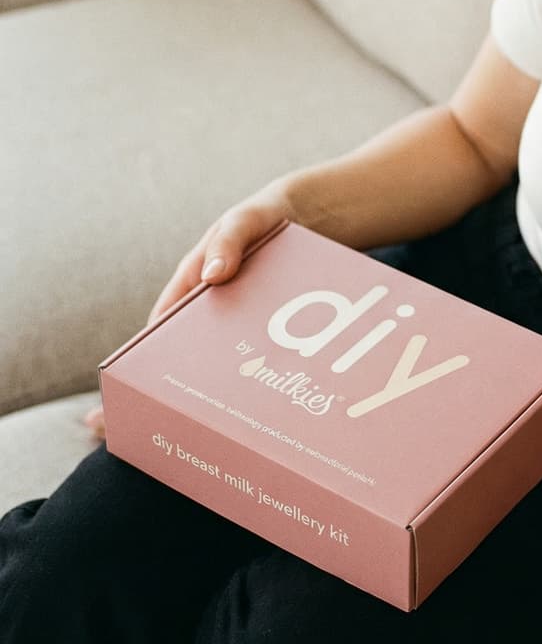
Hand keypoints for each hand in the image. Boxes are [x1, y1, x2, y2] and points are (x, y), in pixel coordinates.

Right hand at [85, 180, 299, 441]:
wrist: (302, 215)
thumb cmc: (259, 216)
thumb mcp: (242, 221)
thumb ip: (229, 241)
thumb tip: (214, 275)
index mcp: (188, 287)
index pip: (158, 333)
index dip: (144, 365)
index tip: (138, 398)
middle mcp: (208, 309)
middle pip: (188, 355)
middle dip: (180, 390)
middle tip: (178, 428)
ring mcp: (236, 319)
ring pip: (224, 360)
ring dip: (225, 388)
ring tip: (227, 428)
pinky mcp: (264, 324)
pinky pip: (258, 352)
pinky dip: (260, 372)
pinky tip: (274, 398)